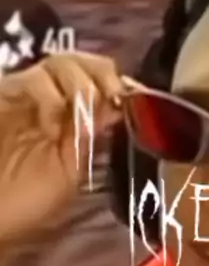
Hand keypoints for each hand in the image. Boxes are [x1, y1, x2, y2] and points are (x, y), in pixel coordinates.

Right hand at [0, 52, 123, 248]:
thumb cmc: (25, 204)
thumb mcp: (72, 173)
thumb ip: (94, 140)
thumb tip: (120, 109)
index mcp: (71, 118)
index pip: (100, 81)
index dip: (120, 85)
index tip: (138, 100)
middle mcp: (49, 100)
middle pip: (82, 61)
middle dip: (104, 76)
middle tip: (112, 99)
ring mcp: (24, 96)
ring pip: (60, 62)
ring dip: (82, 85)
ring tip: (81, 119)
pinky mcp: (2, 95)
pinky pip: (33, 79)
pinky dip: (51, 99)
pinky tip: (50, 129)